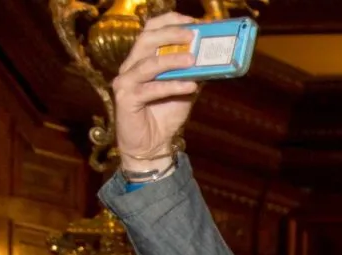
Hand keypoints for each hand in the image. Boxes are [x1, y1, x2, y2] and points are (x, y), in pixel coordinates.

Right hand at [111, 12, 201, 172]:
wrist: (152, 145)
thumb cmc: (165, 114)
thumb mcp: (185, 90)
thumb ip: (195, 74)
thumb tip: (216, 59)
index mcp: (142, 58)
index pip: (150, 30)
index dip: (170, 21)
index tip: (193, 22)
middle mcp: (130, 66)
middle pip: (146, 39)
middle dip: (171, 34)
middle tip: (192, 35)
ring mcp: (126, 82)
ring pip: (148, 64)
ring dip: (173, 60)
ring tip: (194, 60)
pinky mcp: (126, 99)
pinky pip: (151, 89)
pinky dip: (172, 86)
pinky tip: (190, 86)